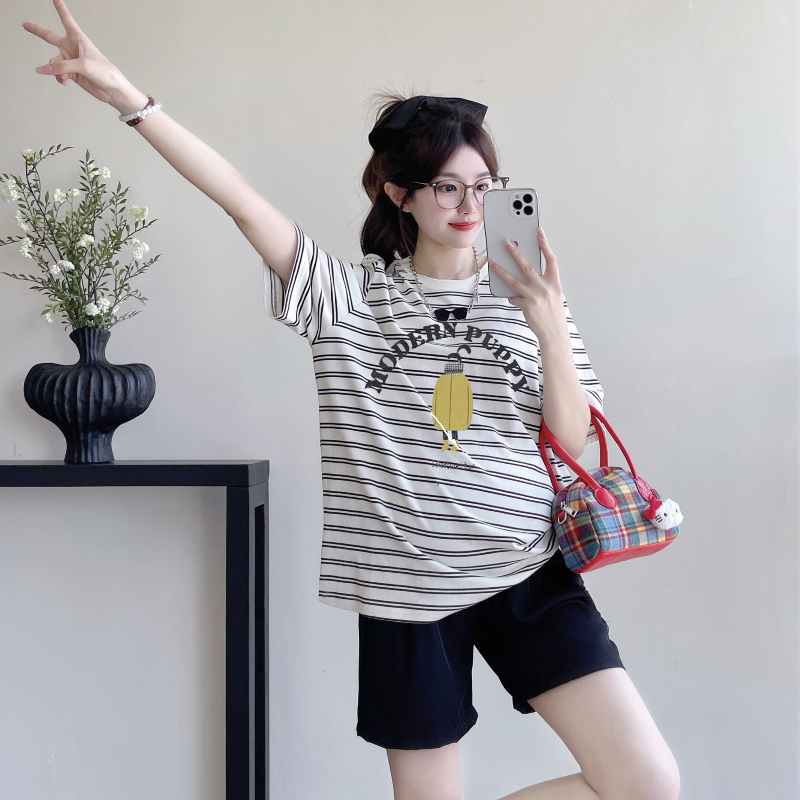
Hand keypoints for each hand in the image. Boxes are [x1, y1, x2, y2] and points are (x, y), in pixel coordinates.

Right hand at [23, 0, 128, 106]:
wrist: (112, 90)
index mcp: (78, 39)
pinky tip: (65, 81)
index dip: (60, 9)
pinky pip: (57, 73)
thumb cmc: (105, 72)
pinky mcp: (71, 73)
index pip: (66, 20)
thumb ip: (62, 67)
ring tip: (63, 77)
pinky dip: (59, 77)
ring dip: (55, 70)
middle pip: (50, 37)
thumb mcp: (83, 65)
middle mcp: (72, 48)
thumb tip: (44, 69)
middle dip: (37, 31)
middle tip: (25, 24)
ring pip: (53, 62)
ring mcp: (70, 61)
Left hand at [488, 228, 568, 343]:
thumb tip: (527, 271)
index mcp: (554, 282)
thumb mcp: (553, 294)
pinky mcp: (526, 306)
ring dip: (501, 271)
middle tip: (507, 242)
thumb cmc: (553, 313)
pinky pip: (513, 297)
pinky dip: (511, 296)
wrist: (554, 333)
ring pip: (514, 280)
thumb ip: (543, 282)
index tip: (539, 232)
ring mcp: (535, 297)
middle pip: (528, 266)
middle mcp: (545, 287)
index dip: (545, 244)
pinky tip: (512, 297)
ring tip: (492, 263)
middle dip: (516, 253)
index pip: (550, 259)